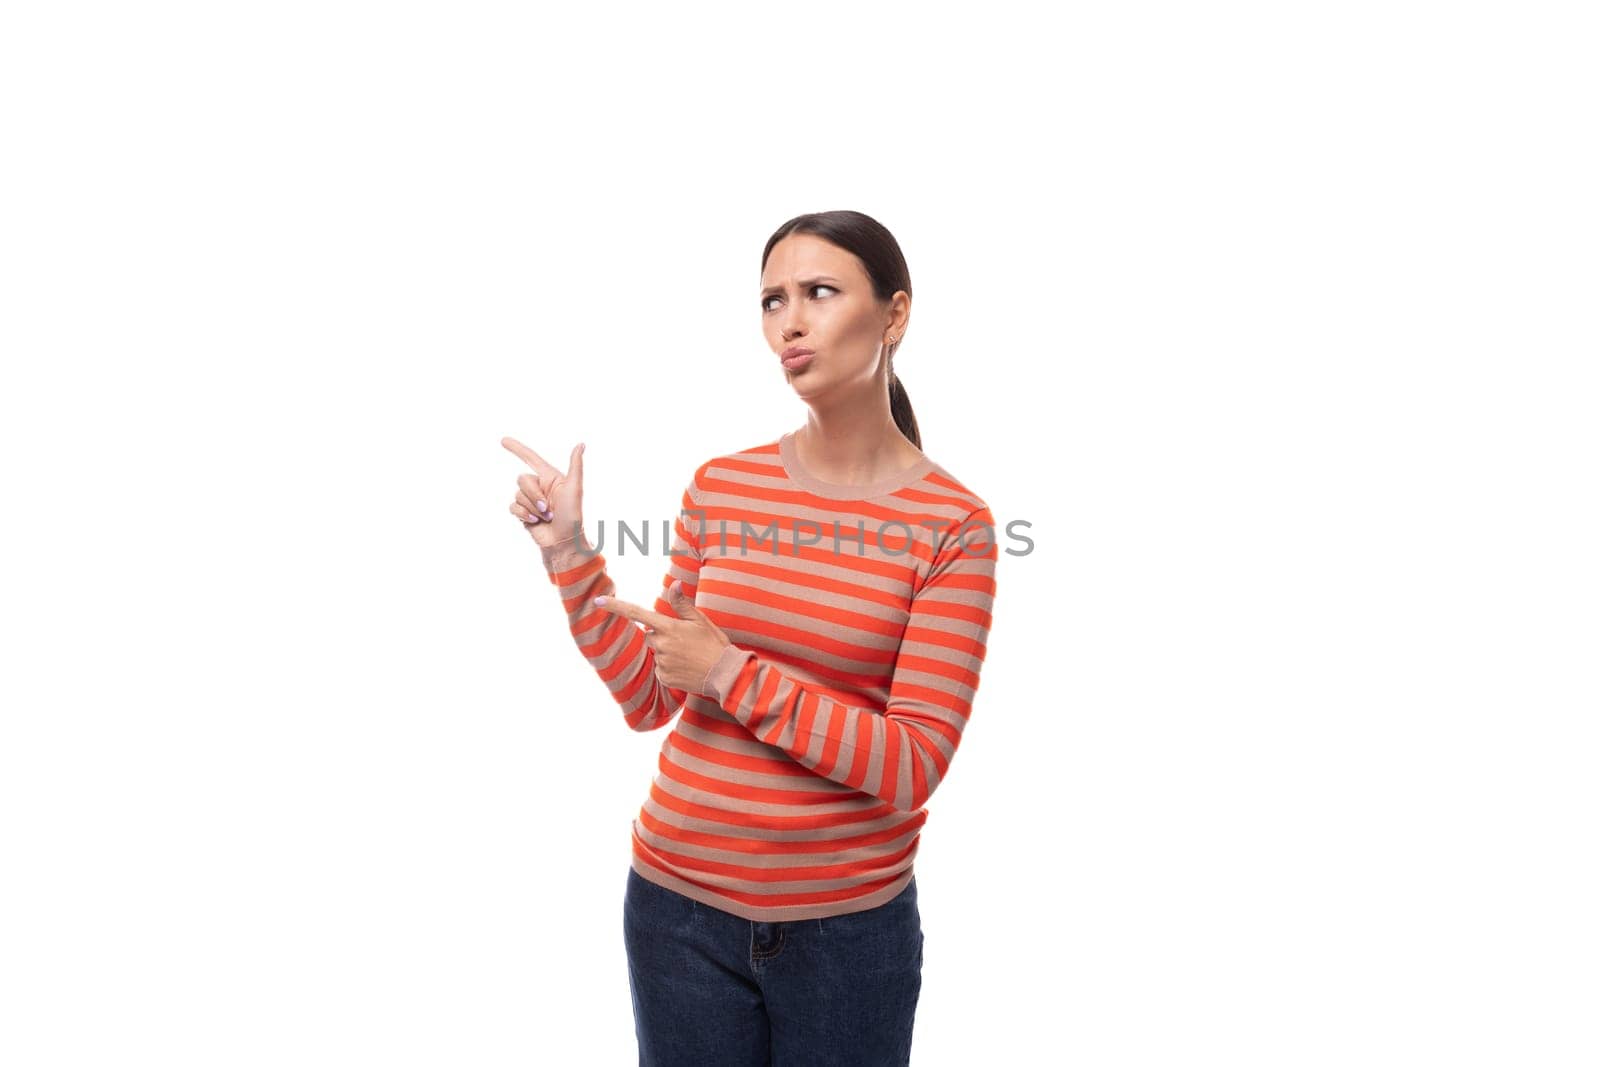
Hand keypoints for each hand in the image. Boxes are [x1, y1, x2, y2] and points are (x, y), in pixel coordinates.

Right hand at [501, 436, 585, 548]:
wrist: (563, 542)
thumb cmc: (572, 515)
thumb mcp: (575, 488)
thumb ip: (575, 465)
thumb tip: (581, 444)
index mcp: (551, 478)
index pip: (531, 458)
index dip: (517, 449)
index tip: (502, 440)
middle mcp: (539, 487)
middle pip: (522, 479)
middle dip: (534, 494)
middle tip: (548, 508)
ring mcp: (531, 501)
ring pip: (517, 494)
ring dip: (531, 507)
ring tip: (546, 517)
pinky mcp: (524, 513)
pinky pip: (513, 507)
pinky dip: (523, 514)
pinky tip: (534, 521)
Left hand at [594, 580, 732, 694]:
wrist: (724, 674)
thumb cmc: (714, 644)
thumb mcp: (701, 620)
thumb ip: (682, 604)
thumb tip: (674, 584)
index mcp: (669, 627)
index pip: (637, 614)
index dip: (615, 607)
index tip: (598, 601)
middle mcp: (661, 645)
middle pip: (650, 636)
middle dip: (661, 636)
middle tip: (684, 640)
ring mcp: (662, 663)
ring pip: (656, 653)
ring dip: (667, 652)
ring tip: (688, 655)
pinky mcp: (664, 678)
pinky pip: (660, 669)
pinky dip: (670, 668)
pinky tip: (685, 667)